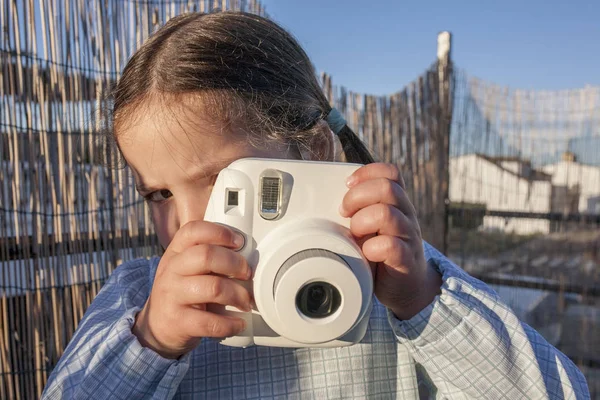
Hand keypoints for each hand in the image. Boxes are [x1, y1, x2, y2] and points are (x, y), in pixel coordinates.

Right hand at [132, 221, 252, 358]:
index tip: (239, 241)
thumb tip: (247, 253)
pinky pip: (211, 322)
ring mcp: (172, 296)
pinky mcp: (178, 322)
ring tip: (245, 302)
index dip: (219, 232)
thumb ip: (208, 257)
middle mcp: (171, 271)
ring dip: (238, 295)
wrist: (156, 328)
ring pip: (214, 288)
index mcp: (175, 253)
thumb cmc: (180, 293)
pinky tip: (238, 323)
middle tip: (247, 273)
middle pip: (207, 255)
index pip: (193, 231)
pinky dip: (231, 324)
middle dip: (235, 263)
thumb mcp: (186, 269)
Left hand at [340, 163, 441, 319]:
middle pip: (387, 187)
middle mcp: (406, 215)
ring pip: (387, 213)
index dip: (367, 173)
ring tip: (356, 235)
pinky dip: (372, 248)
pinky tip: (366, 253)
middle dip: (357, 197)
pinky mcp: (406, 259)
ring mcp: (408, 236)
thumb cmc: (382, 253)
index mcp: (397, 203)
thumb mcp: (371, 225)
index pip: (390, 172)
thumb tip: (325, 201)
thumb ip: (358, 210)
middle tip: (345, 213)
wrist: (407, 287)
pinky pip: (391, 245)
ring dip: (362, 222)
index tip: (347, 185)